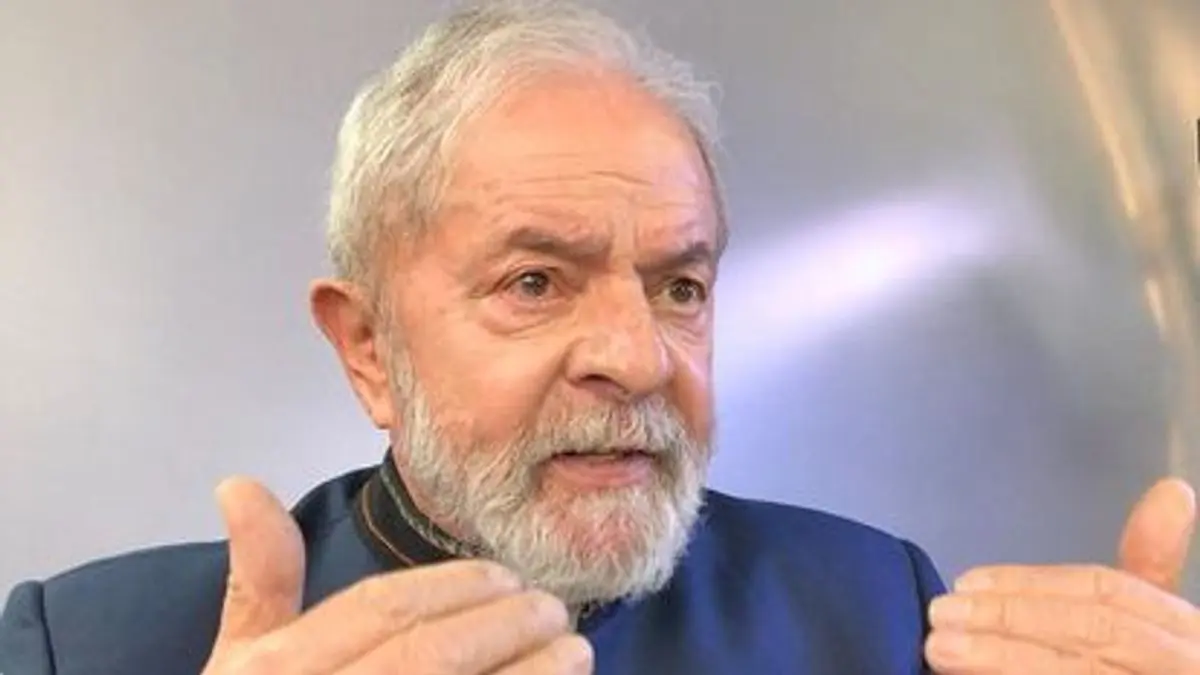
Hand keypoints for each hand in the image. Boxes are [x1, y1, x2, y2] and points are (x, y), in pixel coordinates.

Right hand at [200, 477, 592, 673]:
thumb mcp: (240, 662)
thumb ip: (258, 579)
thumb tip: (238, 481)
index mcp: (277, 667)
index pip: (380, 608)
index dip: (453, 586)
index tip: (505, 577)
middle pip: (428, 656)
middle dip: (503, 626)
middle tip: (554, 609)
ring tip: (576, 652)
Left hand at [925, 478, 1199, 673]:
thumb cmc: (1144, 668)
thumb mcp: (1156, 628)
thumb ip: (1150, 565)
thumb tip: (1171, 488)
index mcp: (1188, 637)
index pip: (1112, 595)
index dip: (1036, 583)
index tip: (968, 580)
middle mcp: (1183, 666)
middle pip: (1093, 633)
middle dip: (1010, 620)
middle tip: (941, 616)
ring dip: (1002, 660)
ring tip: (940, 650)